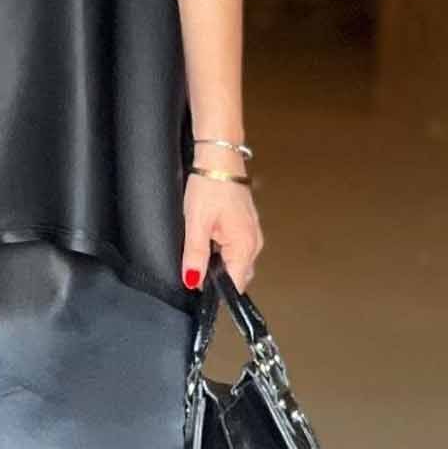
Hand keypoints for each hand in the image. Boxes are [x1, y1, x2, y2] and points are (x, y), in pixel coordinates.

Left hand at [182, 158, 262, 292]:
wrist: (220, 158)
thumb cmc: (210, 185)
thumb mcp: (196, 223)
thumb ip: (195, 255)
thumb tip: (193, 281)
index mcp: (244, 246)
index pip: (235, 284)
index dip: (216, 290)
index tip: (198, 286)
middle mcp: (254, 243)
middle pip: (236, 275)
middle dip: (217, 276)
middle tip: (196, 262)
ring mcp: (252, 234)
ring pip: (235, 261)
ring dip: (219, 262)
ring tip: (202, 245)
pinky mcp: (246, 226)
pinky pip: (235, 248)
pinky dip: (222, 250)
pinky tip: (209, 238)